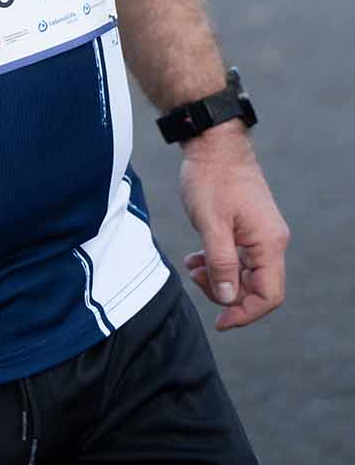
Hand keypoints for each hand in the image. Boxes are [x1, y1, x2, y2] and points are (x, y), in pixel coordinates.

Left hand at [179, 124, 289, 329]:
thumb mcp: (210, 224)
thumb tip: (228, 298)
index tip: (220, 322)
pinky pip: (239, 256)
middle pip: (257, 287)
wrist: (213, 143)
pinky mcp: (249, 226)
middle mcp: (271, 240)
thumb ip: (220, 264)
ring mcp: (261, 233)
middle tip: (196, 279)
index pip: (268, 295)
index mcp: (268, 243)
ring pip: (246, 272)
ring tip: (192, 267)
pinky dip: (219, 262)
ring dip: (219, 277)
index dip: (244, 313)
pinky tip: (198, 258)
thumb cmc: (211, 178)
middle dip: (226, 292)